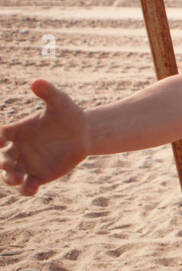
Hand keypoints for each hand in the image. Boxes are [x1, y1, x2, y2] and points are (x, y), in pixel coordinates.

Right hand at [0, 79, 90, 196]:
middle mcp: (18, 149)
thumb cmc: (68, 115)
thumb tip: (36, 81)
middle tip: (8, 164)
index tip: (1, 140)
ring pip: (11, 175)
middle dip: (3, 162)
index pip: (0, 136)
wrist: (84, 133)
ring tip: (16, 179)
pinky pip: (29, 186)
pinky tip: (32, 188)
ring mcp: (27, 164)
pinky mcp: (40, 176)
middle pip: (4, 158)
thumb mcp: (60, 102)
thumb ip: (48, 93)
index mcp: (17, 131)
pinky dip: (27, 189)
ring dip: (10, 178)